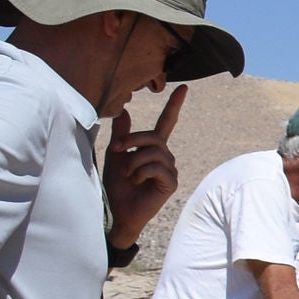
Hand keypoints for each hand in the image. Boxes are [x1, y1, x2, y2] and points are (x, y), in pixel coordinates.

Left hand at [103, 86, 185, 241]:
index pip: (167, 123)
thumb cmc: (117, 186)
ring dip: (133, 161)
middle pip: (154, 136)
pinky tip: (138, 182)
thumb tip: (125, 111)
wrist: (118, 210)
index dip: (174, 105)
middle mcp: (165, 157)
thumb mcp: (115, 155)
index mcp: (153, 148)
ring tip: (128, 174)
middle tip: (116, 150)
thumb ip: (121, 135)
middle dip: (132, 140)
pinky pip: (156, 167)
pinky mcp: (171, 182)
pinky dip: (141, 173)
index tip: (182, 87)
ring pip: (154, 152)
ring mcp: (170, 170)